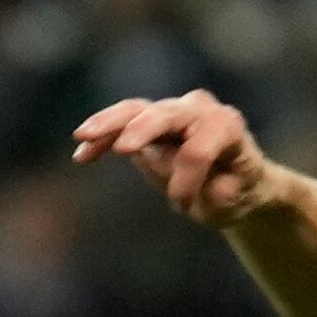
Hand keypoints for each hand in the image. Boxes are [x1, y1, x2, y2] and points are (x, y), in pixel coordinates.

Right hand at [67, 90, 287, 228]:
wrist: (235, 180)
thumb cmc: (235, 191)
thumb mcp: (230, 201)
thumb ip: (208, 187)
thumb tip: (172, 166)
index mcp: (227, 127)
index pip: (200, 146)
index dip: (186, 178)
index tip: (181, 207)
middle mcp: (201, 110)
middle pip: (168, 114)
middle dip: (145, 129)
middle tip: (123, 148)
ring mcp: (174, 111)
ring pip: (138, 110)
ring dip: (110, 123)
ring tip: (83, 136)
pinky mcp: (150, 121)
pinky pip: (122, 123)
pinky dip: (102, 137)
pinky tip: (82, 155)